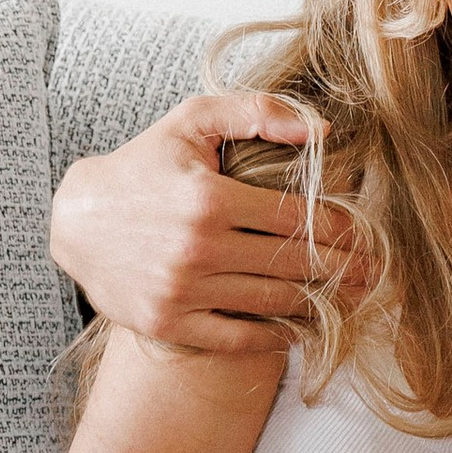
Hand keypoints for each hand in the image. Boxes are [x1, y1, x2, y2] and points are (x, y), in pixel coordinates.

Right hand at [49, 93, 359, 355]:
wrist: (77, 221)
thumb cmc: (143, 167)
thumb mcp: (191, 121)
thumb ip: (256, 113)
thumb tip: (321, 132)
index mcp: (208, 197)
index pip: (295, 217)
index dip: (339, 228)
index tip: (365, 234)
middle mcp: (197, 248)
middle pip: (293, 263)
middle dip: (342, 268)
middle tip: (375, 273)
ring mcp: (182, 291)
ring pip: (273, 303)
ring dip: (319, 303)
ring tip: (349, 299)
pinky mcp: (169, 323)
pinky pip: (239, 339)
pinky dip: (276, 337)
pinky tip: (301, 327)